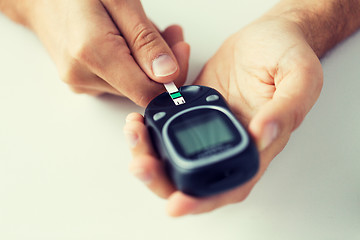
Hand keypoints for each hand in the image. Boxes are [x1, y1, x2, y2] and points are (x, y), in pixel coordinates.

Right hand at [27, 0, 189, 106]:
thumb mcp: (119, 0)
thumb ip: (144, 40)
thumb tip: (168, 74)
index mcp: (92, 52)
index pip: (147, 92)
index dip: (173, 77)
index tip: (181, 50)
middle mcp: (83, 76)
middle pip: (143, 88)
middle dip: (164, 63)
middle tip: (170, 32)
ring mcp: (81, 83)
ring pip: (134, 85)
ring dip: (148, 61)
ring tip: (144, 29)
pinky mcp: (83, 84)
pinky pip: (120, 81)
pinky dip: (133, 64)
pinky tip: (128, 41)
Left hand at [124, 16, 322, 215]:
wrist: (268, 34)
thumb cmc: (287, 54)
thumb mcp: (299, 76)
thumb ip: (287, 108)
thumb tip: (262, 135)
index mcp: (258, 145)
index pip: (229, 186)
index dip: (202, 201)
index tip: (175, 204)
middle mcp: (230, 141)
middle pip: (193, 177)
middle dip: (161, 178)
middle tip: (140, 165)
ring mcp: (210, 125)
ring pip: (174, 152)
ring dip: (149, 150)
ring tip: (134, 130)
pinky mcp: (195, 107)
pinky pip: (169, 122)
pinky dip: (151, 123)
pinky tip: (140, 114)